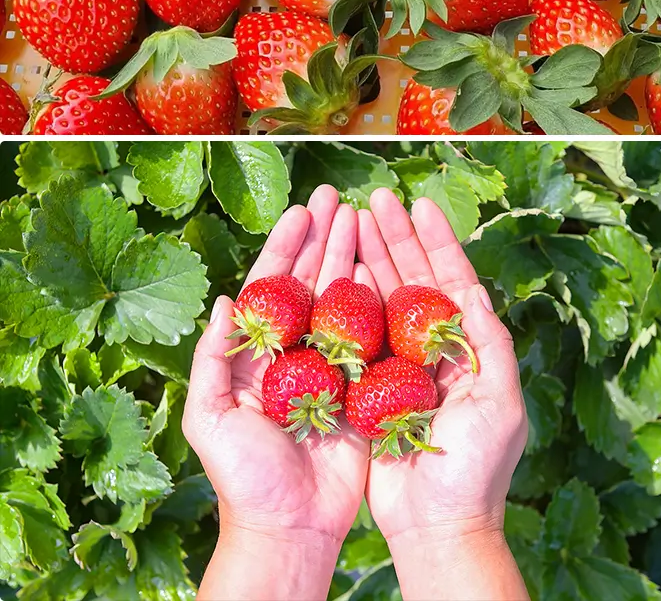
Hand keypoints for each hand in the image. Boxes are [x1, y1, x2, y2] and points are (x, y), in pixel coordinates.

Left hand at [183, 186, 370, 598]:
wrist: (290, 528)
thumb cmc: (243, 478)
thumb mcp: (210, 419)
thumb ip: (211, 360)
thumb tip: (223, 301)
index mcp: (259, 354)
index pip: (272, 286)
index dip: (286, 247)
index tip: (302, 210)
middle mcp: (296, 351)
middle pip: (312, 281)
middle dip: (324, 237)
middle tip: (338, 196)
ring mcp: (331, 367)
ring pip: (343, 298)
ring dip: (351, 256)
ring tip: (363, 216)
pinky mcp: (363, 388)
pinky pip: (372, 336)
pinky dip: (379, 300)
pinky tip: (386, 268)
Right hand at [356, 190, 527, 598]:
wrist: (438, 527)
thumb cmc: (477, 470)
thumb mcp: (501, 405)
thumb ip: (490, 347)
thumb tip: (476, 292)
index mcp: (468, 348)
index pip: (452, 280)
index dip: (437, 241)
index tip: (420, 204)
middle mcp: (432, 349)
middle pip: (412, 280)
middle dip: (394, 238)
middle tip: (374, 198)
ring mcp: (399, 366)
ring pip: (382, 299)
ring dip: (369, 258)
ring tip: (351, 220)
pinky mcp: (370, 387)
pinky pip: (356, 336)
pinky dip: (347, 302)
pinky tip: (335, 272)